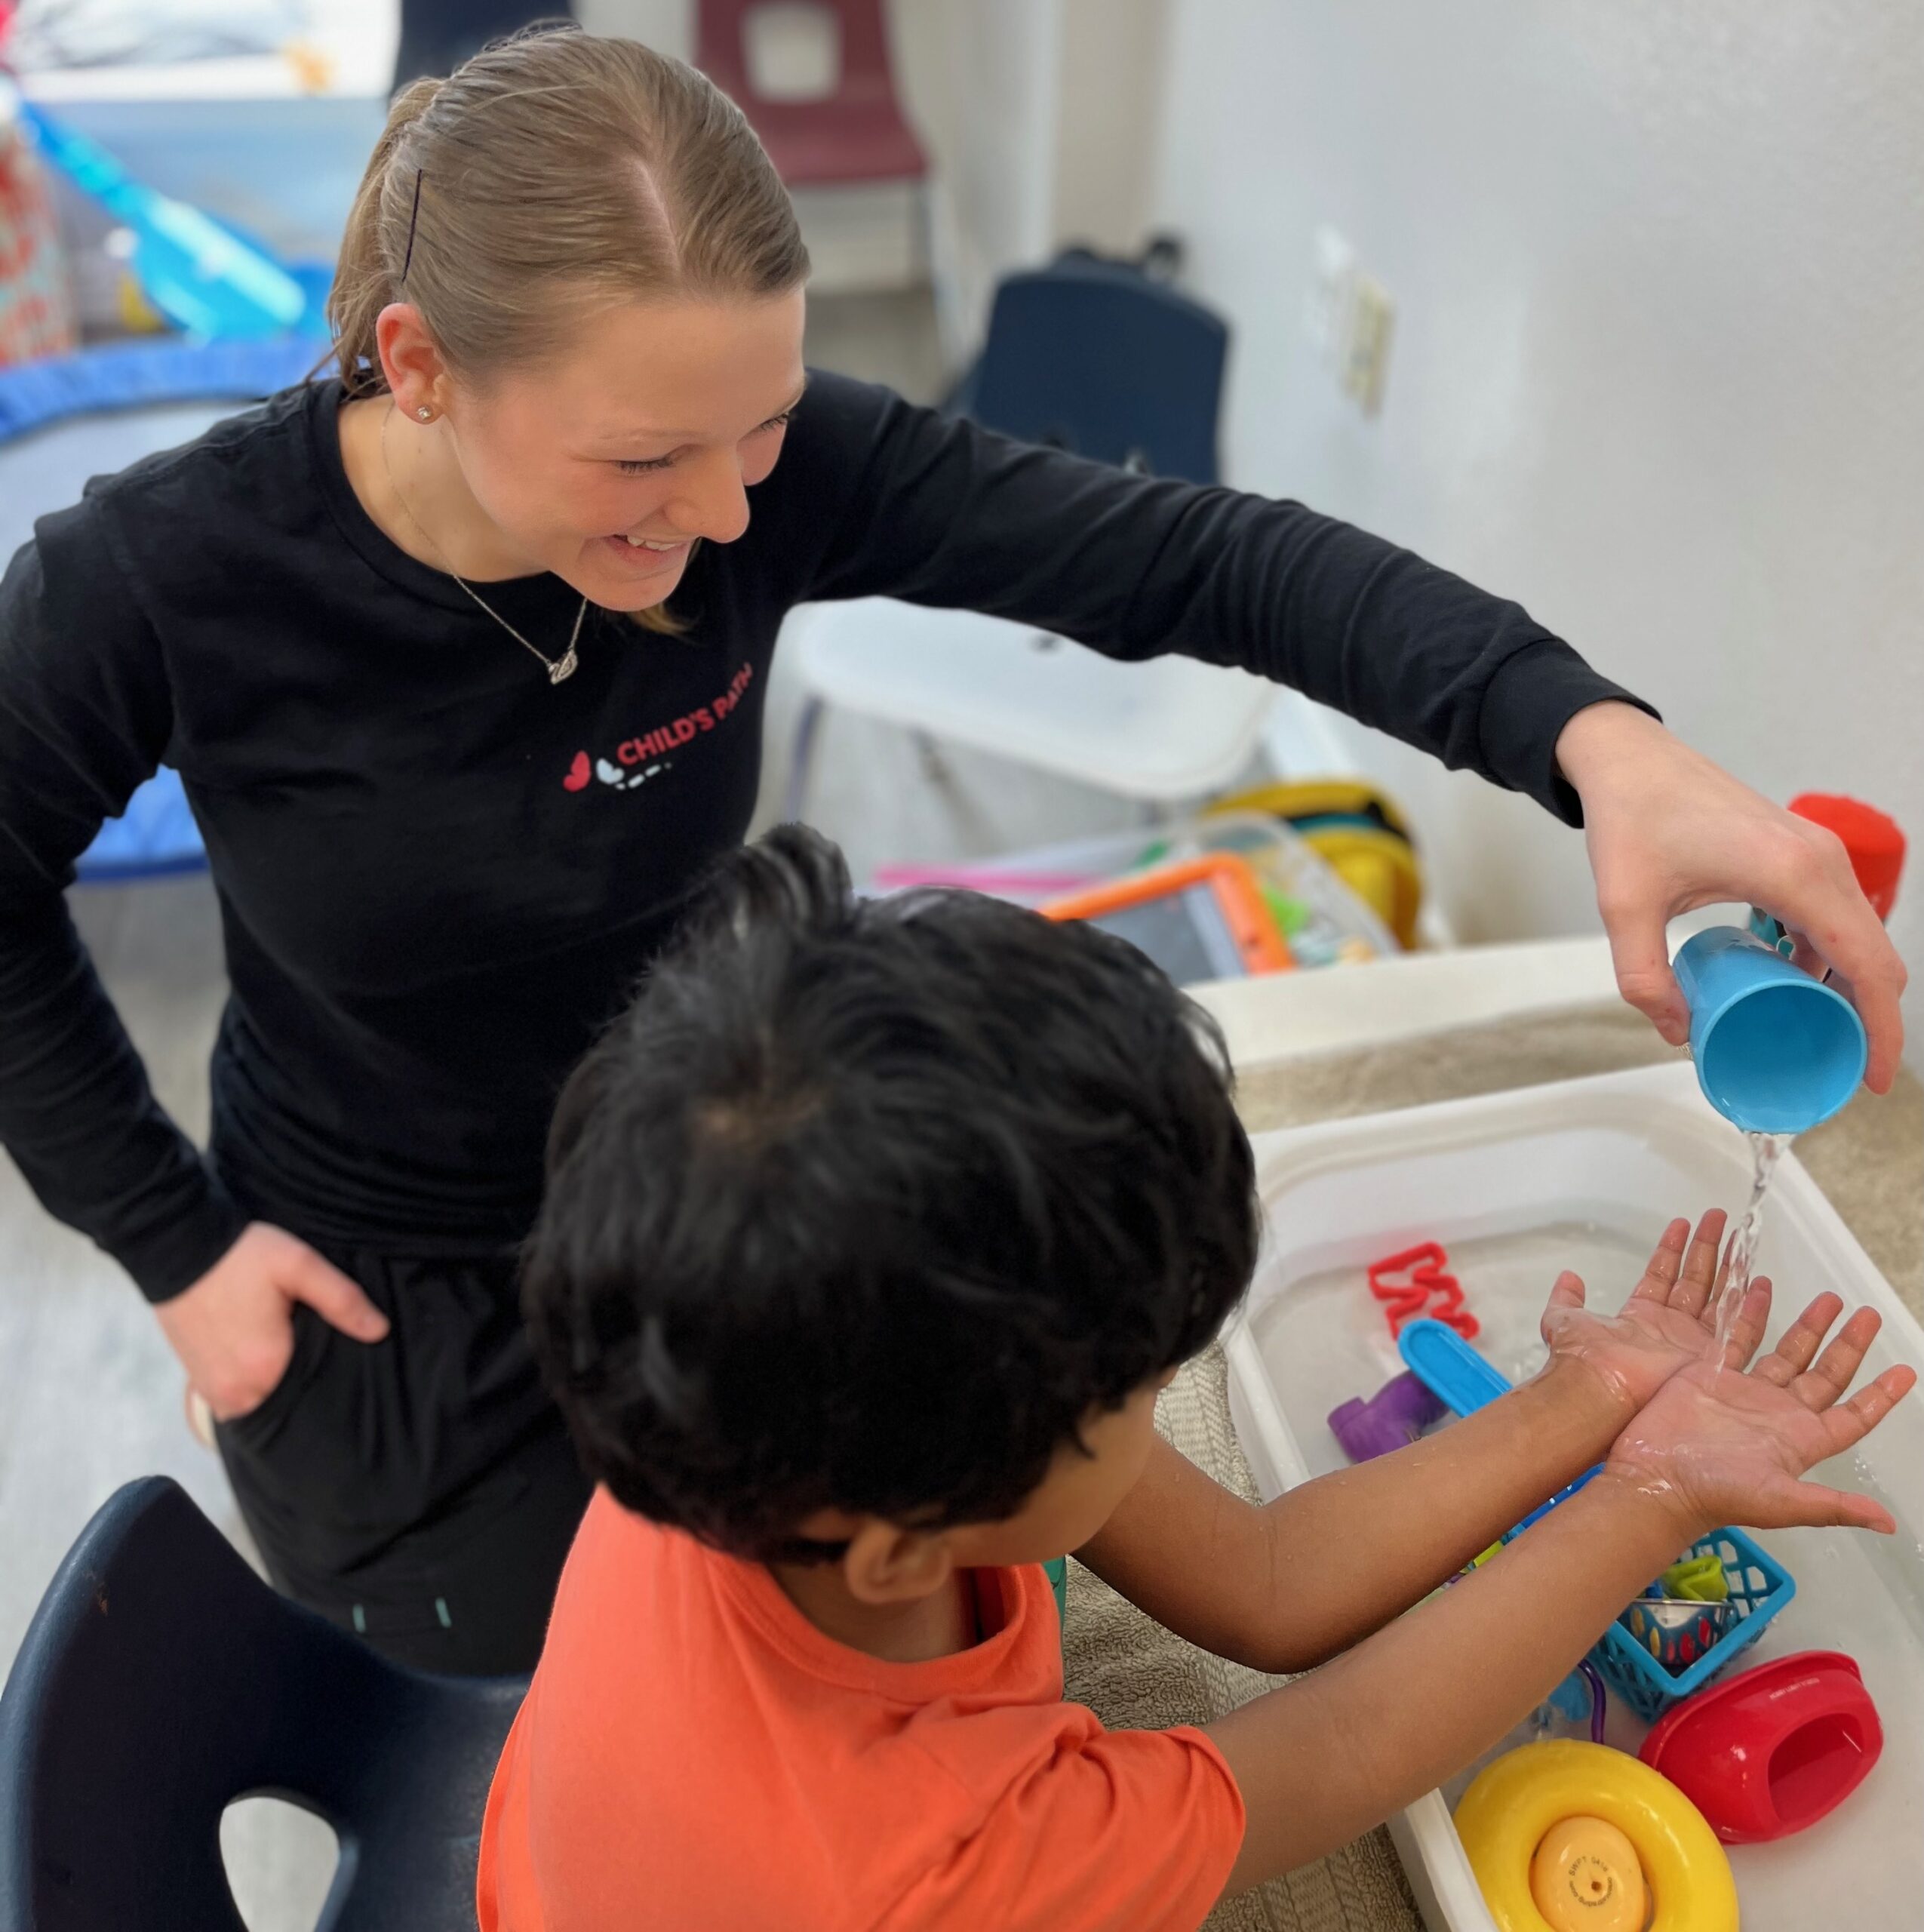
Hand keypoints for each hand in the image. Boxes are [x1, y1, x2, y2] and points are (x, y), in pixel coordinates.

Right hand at [153, 1222, 388, 1421]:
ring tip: (291, 1354)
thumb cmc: (240, 1254)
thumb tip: (380, 1331)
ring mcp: (212, 1391)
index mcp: (265, 1369)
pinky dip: (253, 1386)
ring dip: (277, 1387)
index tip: (341, 1360)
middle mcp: (236, 1392)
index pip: (312, 1395)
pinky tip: (265, 1359)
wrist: (176, 1246)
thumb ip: (341, 1300)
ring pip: (261, 1404)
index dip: (330, 1378)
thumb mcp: (299, 1265)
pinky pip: (236, 1400)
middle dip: (304, 1384)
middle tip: (315, 1352)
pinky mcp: (197, 1382)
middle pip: (287, 1403)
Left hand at [1540, 1209, 1769, 1413]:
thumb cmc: (1582, 1359)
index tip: (1683, 1223)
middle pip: (1694, 1279)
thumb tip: (1568, 1276)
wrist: (1599, 1391)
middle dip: (1707, 1247)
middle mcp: (1670, 1327)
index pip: (1662, 1274)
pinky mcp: (1709, 1358)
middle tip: (1718, 1218)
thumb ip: (1567, 1298)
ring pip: (1717, 1295)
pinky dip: (1748, 1305)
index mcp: (1641, 1316)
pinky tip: (1757, 1280)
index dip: (1672, 1248)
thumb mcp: (1564, 1319)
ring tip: (1741, 1237)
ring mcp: (1692, 1342)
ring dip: (1729, 1266)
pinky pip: (1736, 1328)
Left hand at [1554, 702, 1906, 1090]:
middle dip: (1865, 1018)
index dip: (1880, 1029)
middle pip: (1874, 957)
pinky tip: (1785, 981)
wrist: (1629, 759)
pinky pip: (1833, 914)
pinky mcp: (1802, 851)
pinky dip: (1823, 955)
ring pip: (1857, 936)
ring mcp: (1817, 853)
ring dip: (1843, 986)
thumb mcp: (1625, 906)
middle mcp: (1822, 862)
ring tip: (1807, 1030)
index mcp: (1795, 875)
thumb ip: (1645, 978)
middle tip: (1837, 1066)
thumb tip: (1677, 1032)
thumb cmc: (1632, 818)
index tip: (1872, 1077)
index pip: (1867, 966)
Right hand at [1605, 1287, 1914, 1535]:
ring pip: (1786, 1353)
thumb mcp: (1781, 1502)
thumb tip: (1888, 1523)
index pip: (1852, 1415)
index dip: (1879, 1395)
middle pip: (1825, 1374)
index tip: (1904, 1372)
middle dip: (1847, 1345)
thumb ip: (1833, 1506)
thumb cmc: (1718, 1494)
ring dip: (1808, 1328)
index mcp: (1801, 1440)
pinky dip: (1750, 1316)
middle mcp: (1778, 1413)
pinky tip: (1761, 1293)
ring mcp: (1745, 1393)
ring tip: (1830, 1300)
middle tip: (1867, 1316)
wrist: (1656, 1478)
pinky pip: (1737, 1339)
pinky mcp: (1710, 1376)